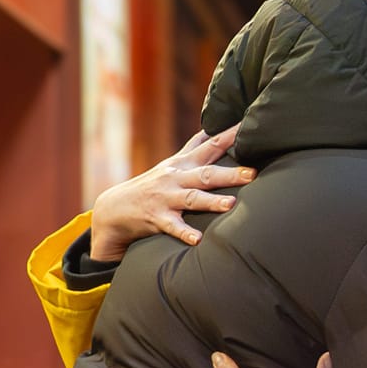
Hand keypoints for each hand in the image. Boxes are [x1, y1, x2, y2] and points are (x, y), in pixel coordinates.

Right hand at [90, 123, 255, 260]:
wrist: (115, 208)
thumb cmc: (153, 184)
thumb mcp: (173, 163)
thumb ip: (194, 147)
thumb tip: (213, 129)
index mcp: (183, 164)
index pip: (210, 145)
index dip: (229, 136)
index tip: (250, 128)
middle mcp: (176, 178)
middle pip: (206, 174)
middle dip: (229, 174)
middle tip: (251, 174)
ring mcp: (166, 197)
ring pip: (191, 198)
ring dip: (211, 201)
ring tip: (230, 204)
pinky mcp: (156, 218)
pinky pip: (173, 226)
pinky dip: (185, 232)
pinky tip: (198, 239)